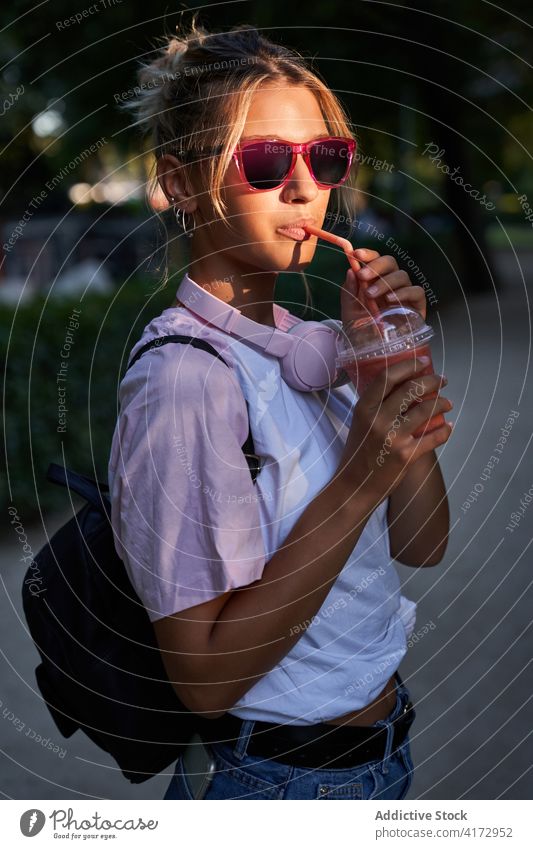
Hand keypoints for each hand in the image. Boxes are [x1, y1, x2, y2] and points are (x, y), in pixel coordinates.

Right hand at [336, 356, 452, 502]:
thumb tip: (404, 386)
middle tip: (441, 379)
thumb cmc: (358, 453)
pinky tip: (449, 427)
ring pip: (426, 410)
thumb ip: (377, 405)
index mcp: (364, 408)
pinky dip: (445, 430)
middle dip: (432, 381)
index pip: (388, 377)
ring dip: (442, 402)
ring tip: (447, 402)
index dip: (409, 365)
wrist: (355, 486)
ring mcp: (393, 438)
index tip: (424, 361)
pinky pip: (434, 437)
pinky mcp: (407, 455)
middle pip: (411, 389)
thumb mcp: (360, 422)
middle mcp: (378, 420)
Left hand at [341, 248, 426, 326]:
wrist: (375, 351)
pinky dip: (403, 293)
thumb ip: (349, 291)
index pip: (375, 260)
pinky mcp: (417, 305)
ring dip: (385, 282)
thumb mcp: (350, 311)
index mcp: (375, 280)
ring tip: (370, 295)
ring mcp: (405, 293)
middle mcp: (391, 283)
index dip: (368, 254)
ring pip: (402, 275)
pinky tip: (390, 300)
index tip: (356, 254)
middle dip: (376, 266)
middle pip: (390, 262)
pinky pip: (416, 291)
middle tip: (362, 276)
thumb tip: (350, 270)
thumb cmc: (362, 329)